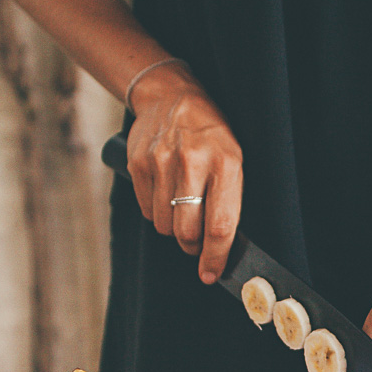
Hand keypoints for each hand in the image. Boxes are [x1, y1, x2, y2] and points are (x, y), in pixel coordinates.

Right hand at [124, 63, 243, 282]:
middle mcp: (193, 161)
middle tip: (196, 243)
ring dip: (173, 227)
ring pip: (164, 225)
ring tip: (182, 207)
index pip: (220, 225)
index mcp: (226, 162)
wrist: (171, 96)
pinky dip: (156, 211)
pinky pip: (147, 210)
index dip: (215, 257)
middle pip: (187, 231)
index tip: (211, 274)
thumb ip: (229, 198)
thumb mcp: (233, 158)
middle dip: (193, 246)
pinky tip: (165, 193)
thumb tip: (222, 247)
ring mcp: (161, 161)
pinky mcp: (138, 163)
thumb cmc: (210, 135)